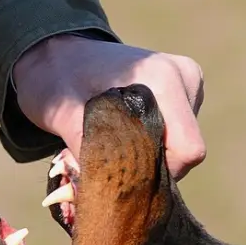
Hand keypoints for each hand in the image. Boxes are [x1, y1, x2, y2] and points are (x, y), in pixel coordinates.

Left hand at [13, 34, 205, 179]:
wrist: (60, 55)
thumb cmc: (57, 80)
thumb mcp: (62, 114)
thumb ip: (85, 148)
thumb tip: (102, 189)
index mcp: (163, 78)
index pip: (186, 150)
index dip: (155, 171)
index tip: (118, 168)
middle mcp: (184, 77)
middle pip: (184, 153)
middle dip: (146, 166)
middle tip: (106, 159)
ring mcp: (188, 84)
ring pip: (180, 149)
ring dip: (146, 157)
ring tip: (111, 142)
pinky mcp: (185, 94)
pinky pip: (177, 138)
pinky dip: (150, 146)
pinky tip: (125, 134)